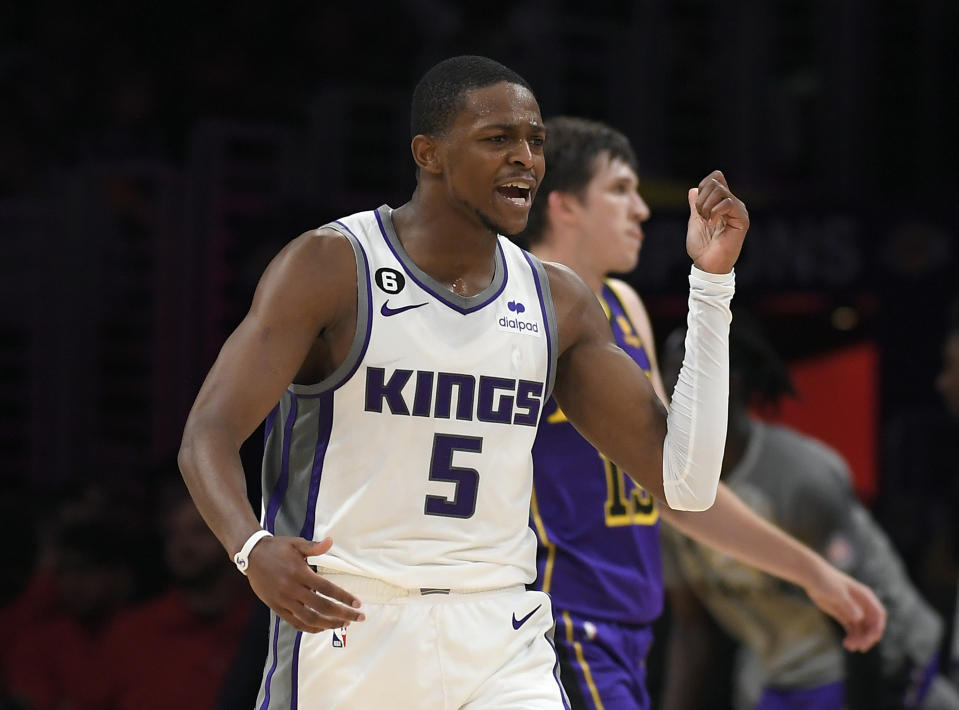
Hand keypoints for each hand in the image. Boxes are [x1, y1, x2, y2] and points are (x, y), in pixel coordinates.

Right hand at [245, 535, 364, 632]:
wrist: (251, 556)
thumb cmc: (276, 548)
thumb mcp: (296, 544)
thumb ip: (314, 547)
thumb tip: (331, 541)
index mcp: (299, 573)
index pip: (327, 589)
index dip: (344, 598)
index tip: (358, 604)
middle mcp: (292, 589)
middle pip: (322, 607)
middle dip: (343, 614)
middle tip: (358, 618)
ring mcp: (283, 601)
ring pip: (309, 619)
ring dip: (329, 624)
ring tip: (343, 624)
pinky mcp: (276, 607)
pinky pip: (295, 623)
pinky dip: (310, 628)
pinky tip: (322, 627)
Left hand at [686, 170, 748, 273]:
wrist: (707, 264)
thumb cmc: (702, 247)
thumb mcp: (695, 221)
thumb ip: (695, 205)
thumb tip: (693, 189)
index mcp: (721, 203)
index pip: (716, 177)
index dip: (704, 185)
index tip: (698, 205)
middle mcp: (732, 204)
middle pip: (715, 182)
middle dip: (701, 199)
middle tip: (701, 216)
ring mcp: (738, 210)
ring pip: (720, 191)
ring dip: (706, 206)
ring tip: (707, 221)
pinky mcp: (742, 219)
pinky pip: (728, 203)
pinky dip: (714, 212)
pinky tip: (711, 224)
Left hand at [804, 564, 885, 651]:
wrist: (811, 577)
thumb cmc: (825, 580)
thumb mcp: (837, 592)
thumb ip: (848, 605)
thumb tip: (860, 617)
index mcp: (865, 596)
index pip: (878, 614)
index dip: (878, 627)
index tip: (871, 638)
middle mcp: (862, 605)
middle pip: (871, 625)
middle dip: (868, 637)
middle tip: (860, 647)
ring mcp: (853, 611)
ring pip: (862, 630)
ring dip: (859, 640)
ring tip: (849, 647)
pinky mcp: (843, 615)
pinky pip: (852, 630)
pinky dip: (852, 638)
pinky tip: (846, 644)